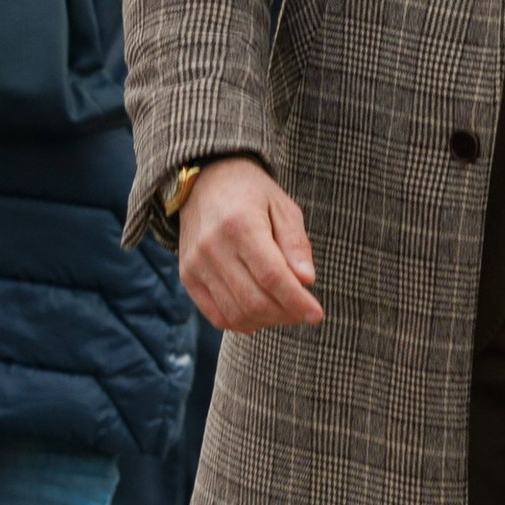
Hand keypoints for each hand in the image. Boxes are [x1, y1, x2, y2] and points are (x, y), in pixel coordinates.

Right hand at [178, 157, 323, 330]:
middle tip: (303, 311)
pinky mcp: (188, 276)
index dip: (297, 301)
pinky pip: (217, 316)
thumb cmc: (252, 194)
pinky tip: (260, 313)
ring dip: (266, 321)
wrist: (205, 182)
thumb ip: (296, 244)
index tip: (316, 314)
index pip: (272, 276)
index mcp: (241, 224)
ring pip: (236, 314)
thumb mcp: (283, 207)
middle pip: (254, 300)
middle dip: (285, 314)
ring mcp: (196, 264)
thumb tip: (307, 280)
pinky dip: (242, 322)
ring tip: (284, 311)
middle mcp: (213, 246)